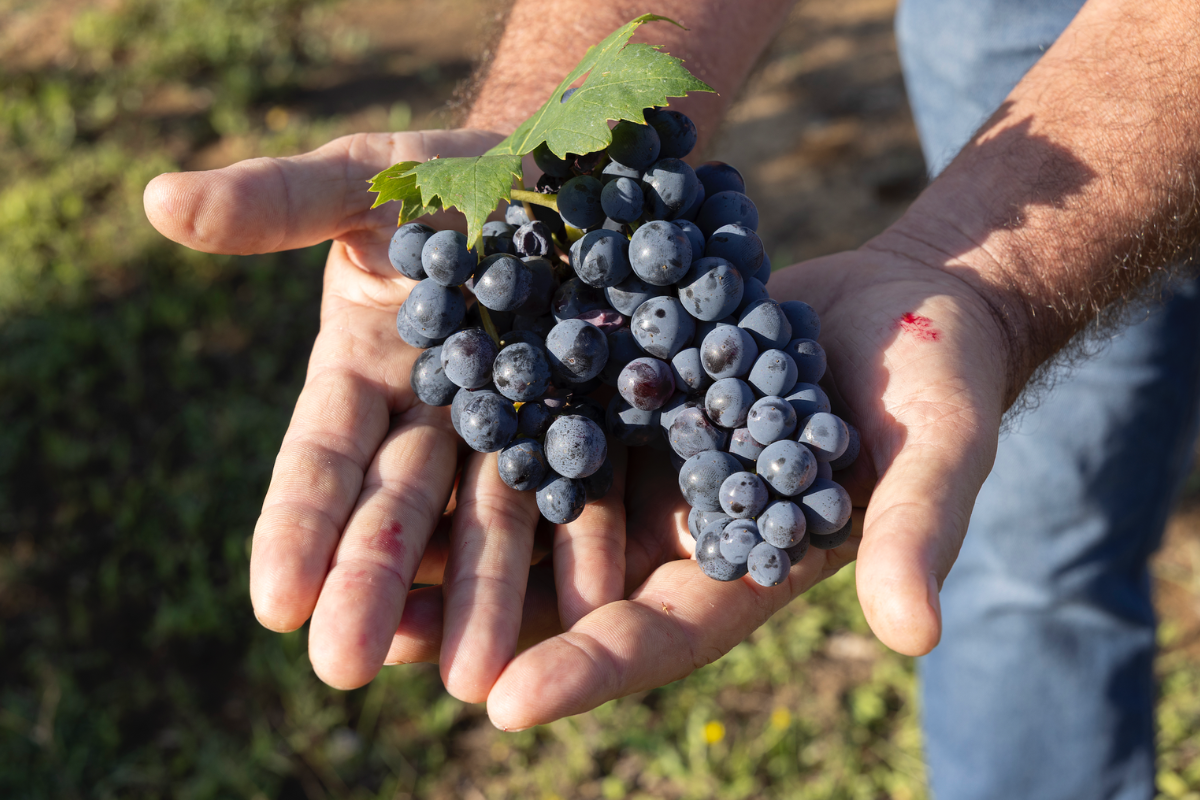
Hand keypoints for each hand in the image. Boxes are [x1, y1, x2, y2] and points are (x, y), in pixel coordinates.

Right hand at [143, 129, 598, 697]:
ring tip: (471, 678)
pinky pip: (581, 492)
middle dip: (370, 587)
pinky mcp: (588, 424)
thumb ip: (279, 200)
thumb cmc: (448, 172)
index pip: (320, 460)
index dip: (294, 526)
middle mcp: (431, 417)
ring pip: (489, 524)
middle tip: (346, 670)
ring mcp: (511, 428)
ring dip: (478, 599)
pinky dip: (576, 549)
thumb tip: (155, 202)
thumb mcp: (366, 177)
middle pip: (398, 512)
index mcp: (363, 372)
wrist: (569, 168)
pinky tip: (586, 611)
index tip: (272, 604)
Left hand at [381, 231, 1010, 729]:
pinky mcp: (622, 387)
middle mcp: (675, 527)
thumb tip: (915, 635)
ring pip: (536, 510)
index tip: (504, 705)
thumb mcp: (937, 454)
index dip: (590, 669)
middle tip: (385, 648)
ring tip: (360, 563)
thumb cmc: (937, 386)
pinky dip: (484, 430)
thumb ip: (915, 532)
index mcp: (743, 568)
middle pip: (569, 593)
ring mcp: (644, 459)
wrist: (909, 298)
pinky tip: (412, 428)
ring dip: (455, 539)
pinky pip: (542, 415)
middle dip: (480, 624)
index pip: (658, 636)